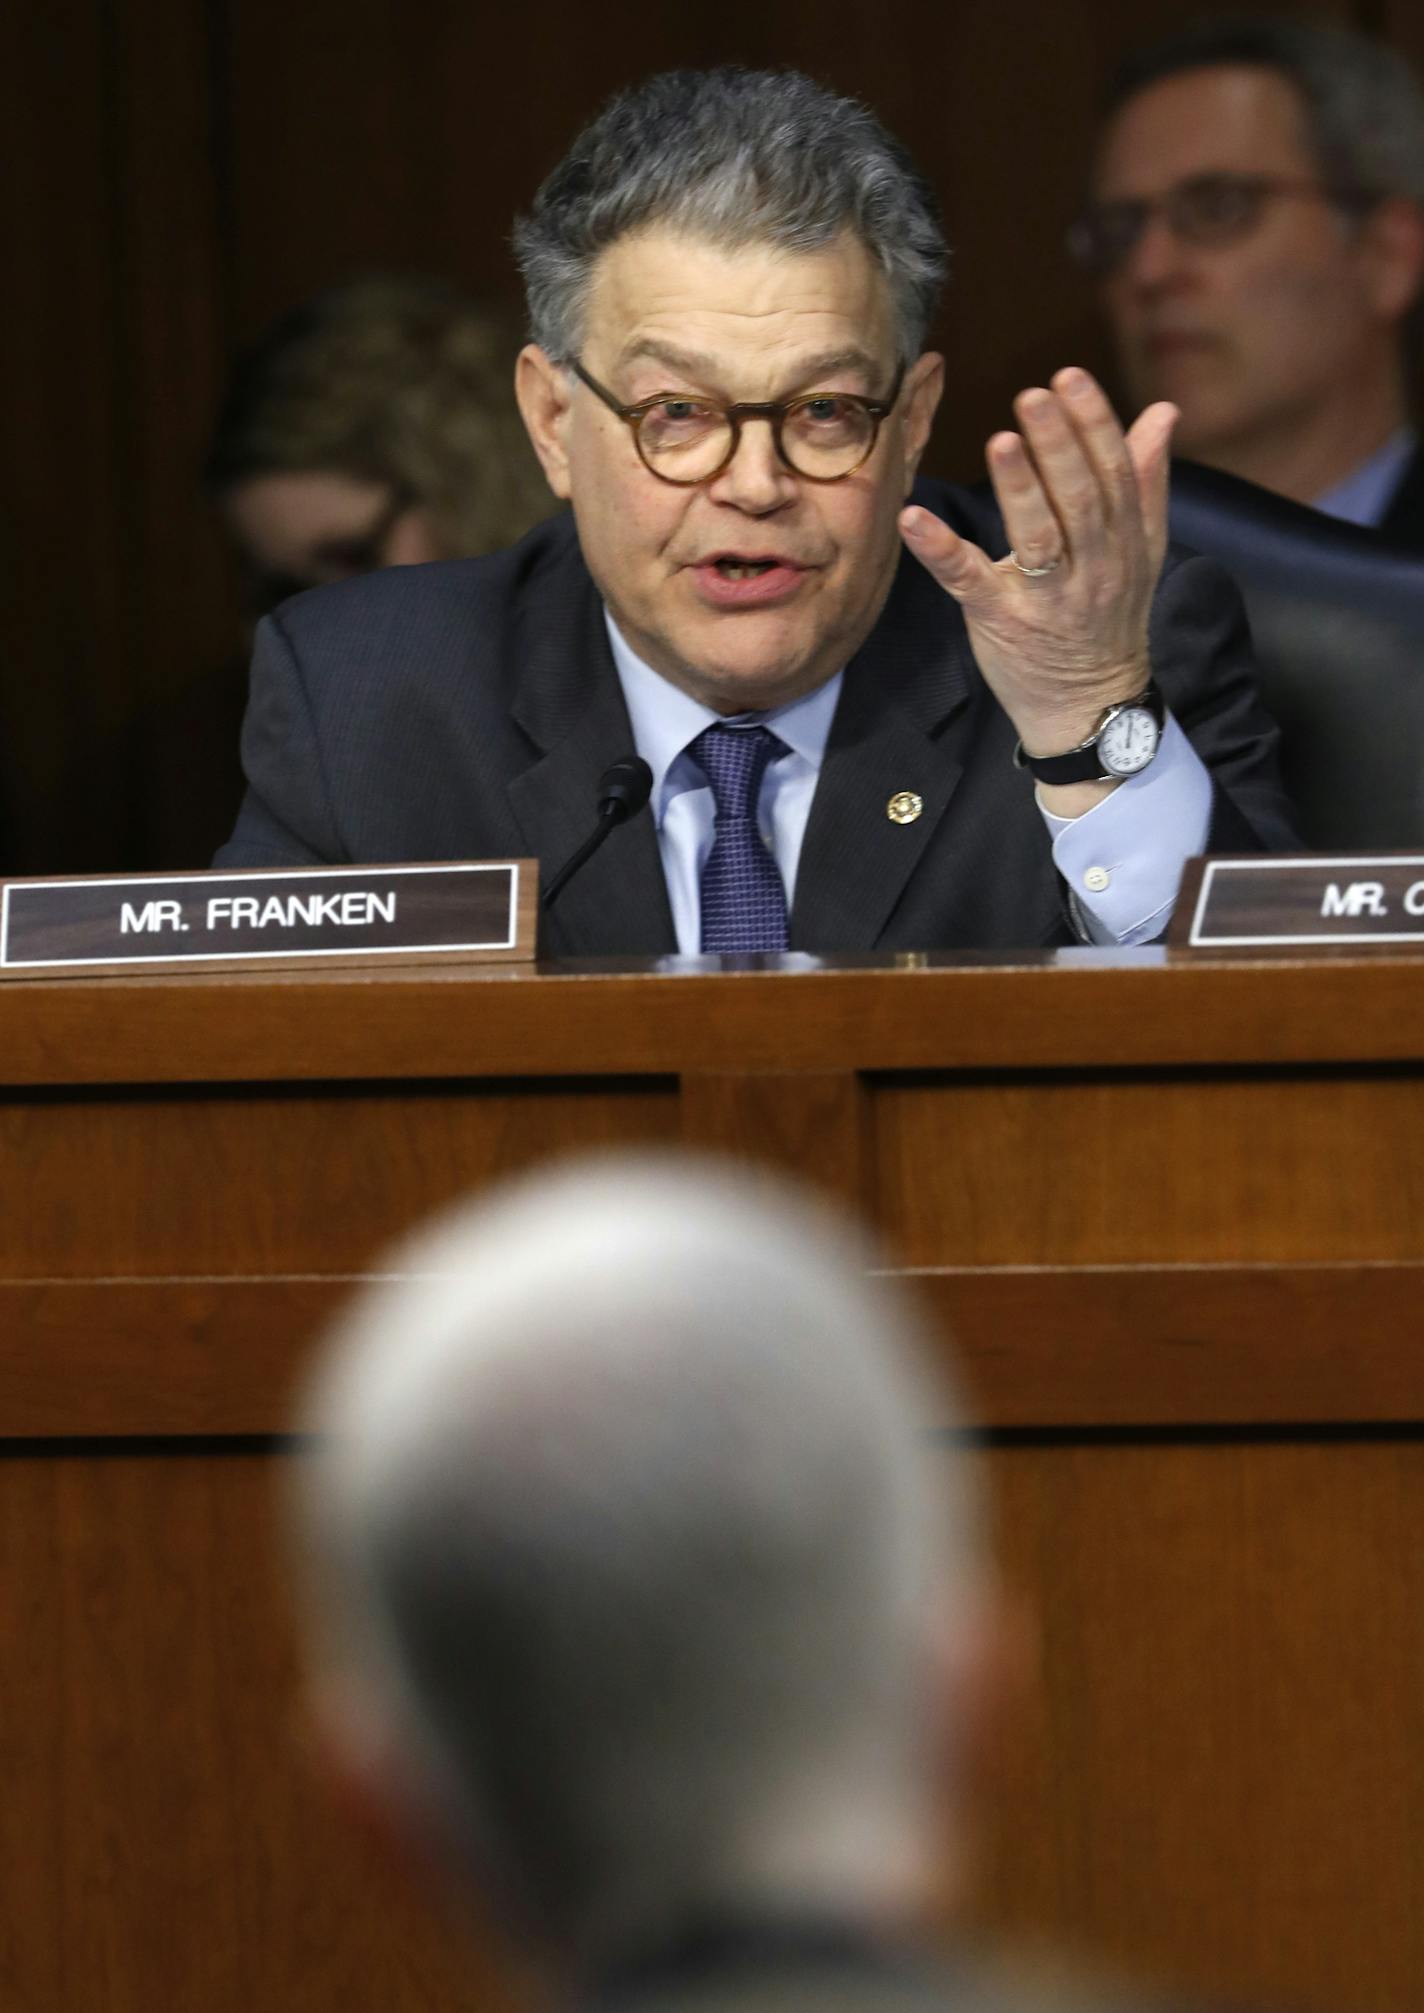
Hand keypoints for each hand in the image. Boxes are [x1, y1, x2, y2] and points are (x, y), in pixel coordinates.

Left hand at [899, 368, 1176, 758]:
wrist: (1090, 707)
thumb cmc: (1106, 618)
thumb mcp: (1139, 552)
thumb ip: (1145, 481)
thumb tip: (1163, 412)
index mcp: (1125, 542)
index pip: (1115, 474)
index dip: (1094, 423)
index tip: (1071, 377)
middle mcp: (1094, 568)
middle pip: (1082, 499)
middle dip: (1059, 445)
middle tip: (1035, 395)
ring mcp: (1048, 599)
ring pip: (1040, 538)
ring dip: (1020, 487)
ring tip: (1002, 440)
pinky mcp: (1002, 622)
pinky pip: (970, 582)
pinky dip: (940, 549)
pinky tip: (914, 518)